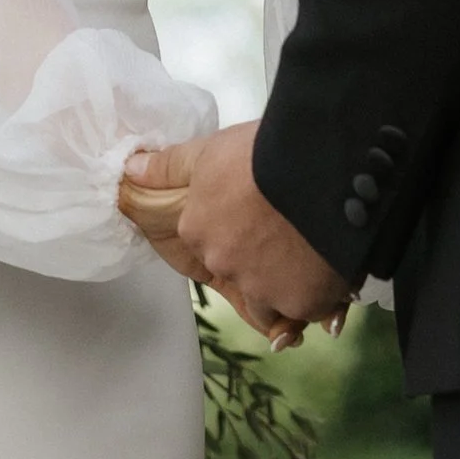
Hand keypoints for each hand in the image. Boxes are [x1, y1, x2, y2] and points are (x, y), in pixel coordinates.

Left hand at [120, 121, 353, 347]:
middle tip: (287, 227)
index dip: (235, 225)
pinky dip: (315, 293)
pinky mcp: (302, 301)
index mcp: (197, 230)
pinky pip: (305, 308)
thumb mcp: (210, 150)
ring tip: (307, 251)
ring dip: (284, 283)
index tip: (257, 212)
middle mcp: (224, 265)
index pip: (209, 239)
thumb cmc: (264, 152)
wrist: (322, 166)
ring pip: (270, 298)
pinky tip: (327, 268)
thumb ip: (171, 165)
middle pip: (239, 270)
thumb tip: (132, 170)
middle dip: (259, 257)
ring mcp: (263, 288)